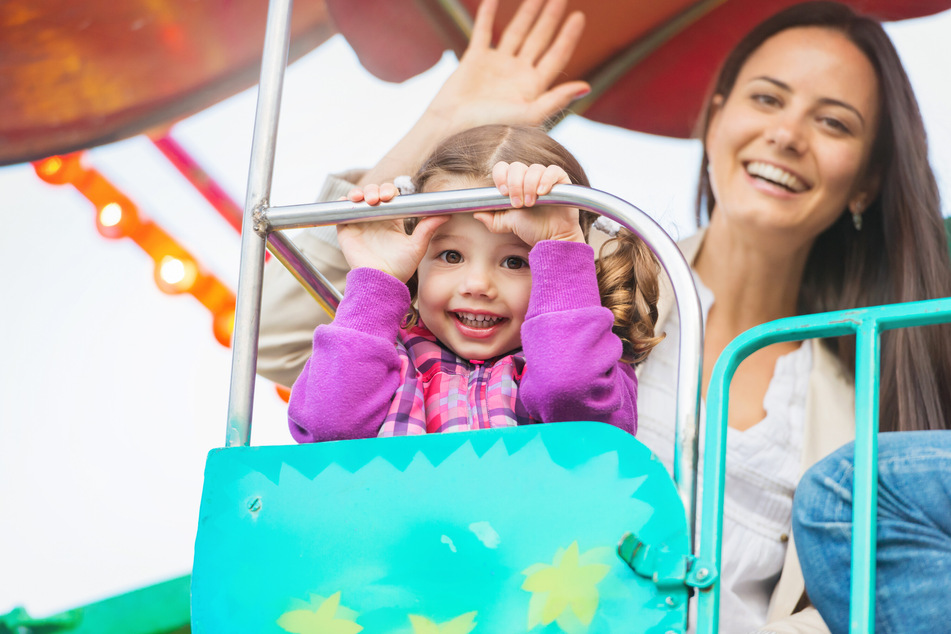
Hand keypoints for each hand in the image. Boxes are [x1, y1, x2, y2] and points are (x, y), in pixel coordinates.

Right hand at [337, 185, 448, 282]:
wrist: (381, 281)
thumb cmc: (400, 268)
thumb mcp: (417, 246)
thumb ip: (428, 228)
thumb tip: (446, 213)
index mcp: (392, 220)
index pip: (390, 196)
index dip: (389, 191)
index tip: (390, 196)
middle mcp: (376, 218)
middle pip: (373, 193)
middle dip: (375, 190)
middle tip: (378, 198)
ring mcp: (360, 222)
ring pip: (358, 198)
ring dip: (360, 192)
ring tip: (365, 199)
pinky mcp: (347, 229)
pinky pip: (342, 210)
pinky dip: (344, 201)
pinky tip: (351, 201)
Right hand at [358, 0, 587, 186]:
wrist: (452, 129)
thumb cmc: (489, 129)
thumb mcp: (528, 115)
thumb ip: (556, 100)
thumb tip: (586, 86)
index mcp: (532, 87)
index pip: (556, 56)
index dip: (568, 37)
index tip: (579, 17)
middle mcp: (517, 74)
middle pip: (539, 40)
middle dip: (550, 18)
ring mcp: (496, 66)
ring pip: (516, 33)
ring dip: (526, 13)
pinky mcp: (474, 60)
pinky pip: (483, 32)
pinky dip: (487, 15)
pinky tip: (493, 0)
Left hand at [474, 161, 583, 245]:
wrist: (552, 239)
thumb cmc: (532, 229)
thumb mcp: (507, 224)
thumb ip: (492, 219)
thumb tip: (476, 214)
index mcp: (514, 184)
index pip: (503, 168)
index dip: (501, 177)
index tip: (503, 194)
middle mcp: (528, 178)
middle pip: (516, 167)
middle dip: (515, 185)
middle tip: (518, 203)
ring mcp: (544, 177)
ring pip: (534, 169)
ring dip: (529, 186)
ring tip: (530, 203)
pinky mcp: (561, 180)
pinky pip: (553, 170)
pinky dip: (545, 180)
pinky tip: (542, 193)